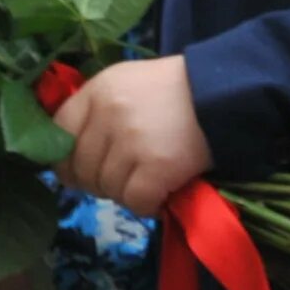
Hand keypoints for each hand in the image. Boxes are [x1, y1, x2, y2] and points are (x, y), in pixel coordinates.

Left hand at [52, 56, 209, 217]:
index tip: (84, 169)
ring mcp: (132, 142)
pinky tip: (163, 194)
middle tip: (128, 177)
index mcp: (99, 90)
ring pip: (108, 189)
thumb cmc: (180, 88)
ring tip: (151, 181)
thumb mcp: (129, 84)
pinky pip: (135, 201)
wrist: (231, 91)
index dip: (66, 159)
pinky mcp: (157, 167)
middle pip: (81, 168)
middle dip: (100, 181)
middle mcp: (108, 114)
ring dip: (128, 193)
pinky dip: (148, 205)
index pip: (58, 134)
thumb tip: (71, 159)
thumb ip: (98, 112)